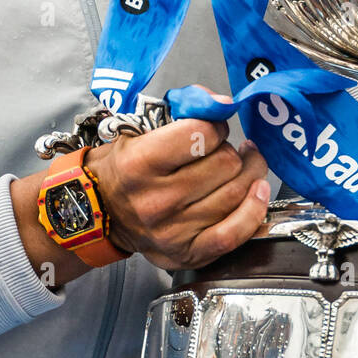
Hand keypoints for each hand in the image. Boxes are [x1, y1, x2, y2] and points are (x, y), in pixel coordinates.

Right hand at [85, 102, 269, 270]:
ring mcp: (173, 231)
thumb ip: (182, 110)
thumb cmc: (125, 166)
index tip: (212, 128)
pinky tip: (258, 190)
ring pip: (235, 192)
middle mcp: (156, 200)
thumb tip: (221, 103)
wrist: (100, 212)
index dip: (215, 125)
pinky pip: (235, 233)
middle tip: (223, 149)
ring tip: (245, 163)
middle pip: (225, 164)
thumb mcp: (139, 129)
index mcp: (139, 164)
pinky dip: (254, 209)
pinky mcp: (188, 254)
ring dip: (249, 172)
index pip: (201, 135)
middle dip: (230, 150)